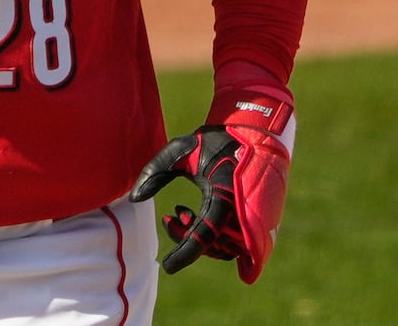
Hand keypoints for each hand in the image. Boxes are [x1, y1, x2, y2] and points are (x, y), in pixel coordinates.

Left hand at [129, 84, 294, 283]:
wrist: (254, 131)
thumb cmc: (214, 140)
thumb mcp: (178, 149)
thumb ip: (155, 172)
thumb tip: (134, 198)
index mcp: (224, 197)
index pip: (203, 237)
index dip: (183, 253)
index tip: (166, 265)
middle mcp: (244, 213)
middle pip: (215, 247)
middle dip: (189, 239)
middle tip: (172, 217)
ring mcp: (257, 219)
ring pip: (230, 249)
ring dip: (205, 240)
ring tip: (184, 214)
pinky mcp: (263, 220)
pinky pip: (245, 244)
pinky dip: (223, 243)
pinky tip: (200, 227)